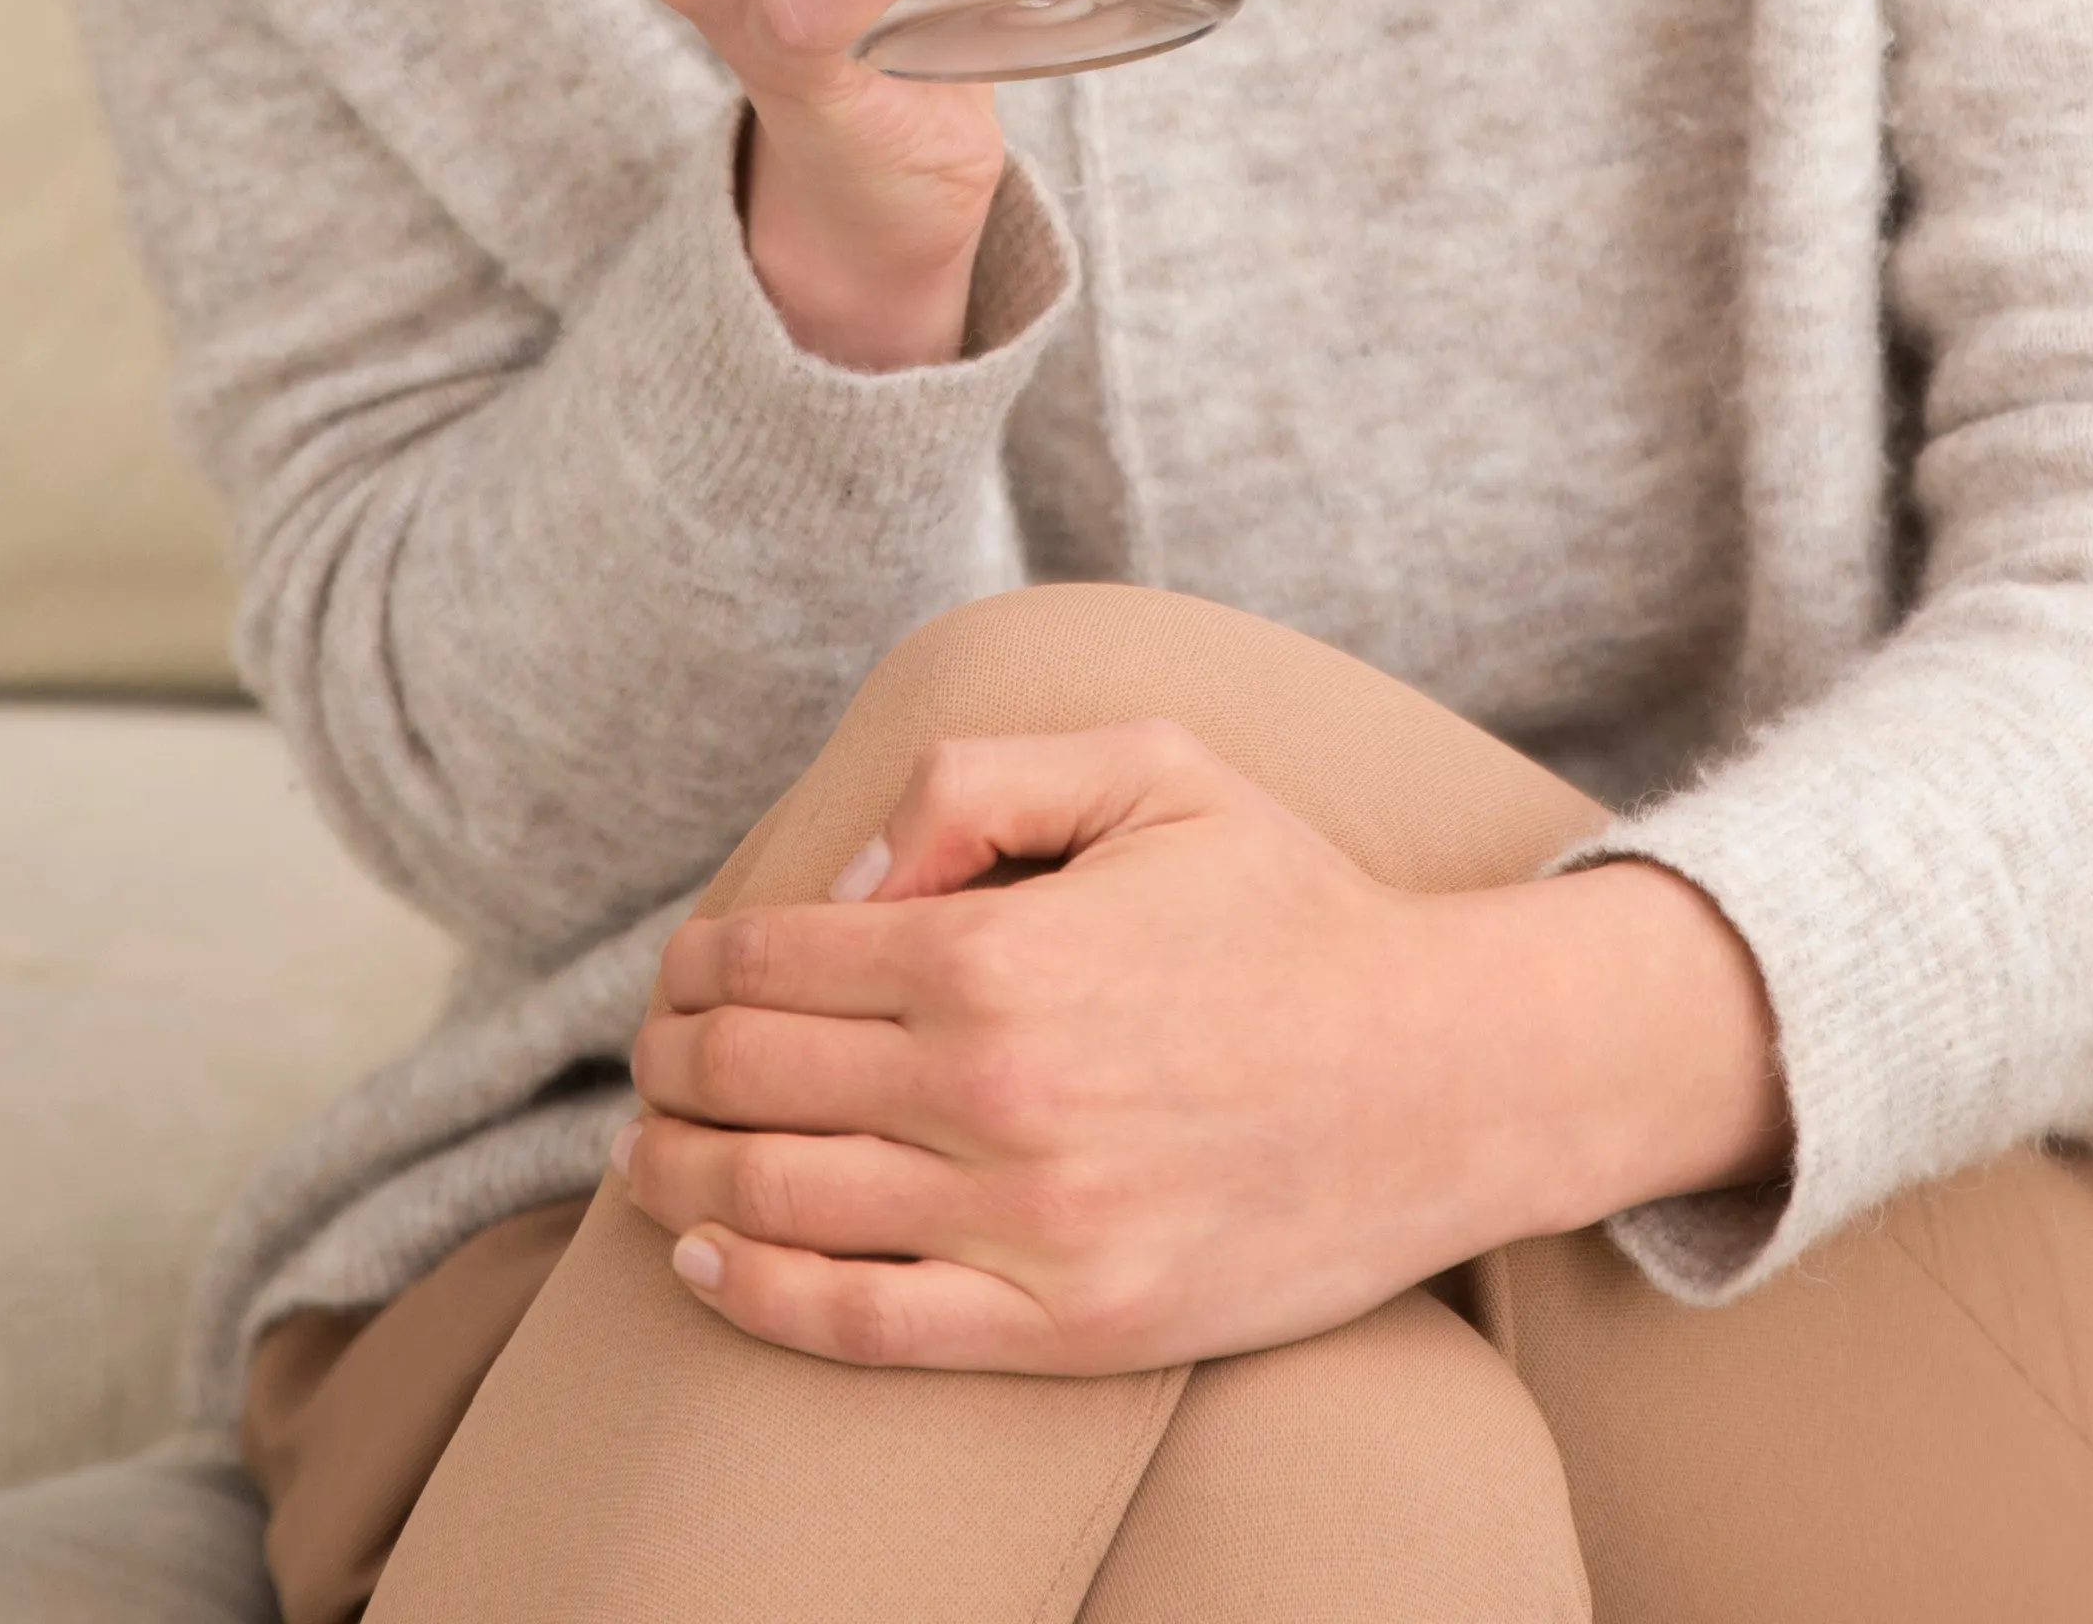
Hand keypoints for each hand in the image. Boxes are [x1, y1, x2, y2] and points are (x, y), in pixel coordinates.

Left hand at [614, 721, 1785, 1372]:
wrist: (1443, 1075)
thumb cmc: (1292, 907)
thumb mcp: (1157, 767)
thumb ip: (982, 780)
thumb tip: (848, 868)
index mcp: (1002, 947)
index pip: (774, 958)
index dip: (697, 964)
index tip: (682, 972)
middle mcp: (996, 1088)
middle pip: (752, 1082)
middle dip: (671, 1064)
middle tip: (653, 1059)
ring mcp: (1028, 1222)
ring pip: (778, 1206)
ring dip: (678, 1176)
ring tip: (649, 1154)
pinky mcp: (1065, 1325)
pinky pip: (862, 1325)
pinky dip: (753, 1297)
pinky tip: (702, 1261)